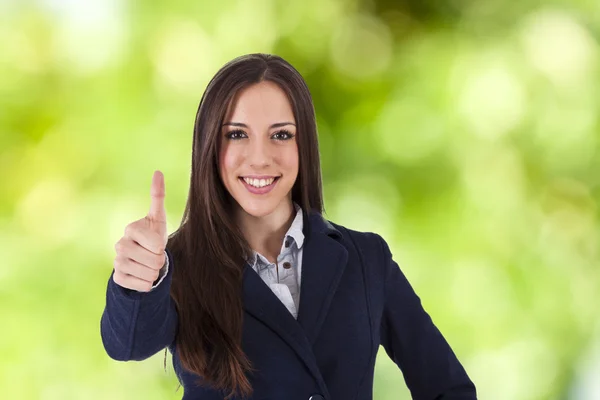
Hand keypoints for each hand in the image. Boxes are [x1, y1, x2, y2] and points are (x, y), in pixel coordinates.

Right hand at [112, 170, 167, 291]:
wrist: (142, 258)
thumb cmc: (152, 236)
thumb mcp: (158, 218)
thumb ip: (157, 196)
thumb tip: (158, 172)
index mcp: (131, 229)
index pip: (157, 245)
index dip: (162, 247)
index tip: (156, 243)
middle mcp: (120, 244)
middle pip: (155, 261)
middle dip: (160, 261)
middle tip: (153, 255)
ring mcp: (116, 262)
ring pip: (149, 274)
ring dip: (154, 272)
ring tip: (148, 264)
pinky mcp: (117, 278)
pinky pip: (142, 285)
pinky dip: (147, 284)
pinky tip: (141, 275)